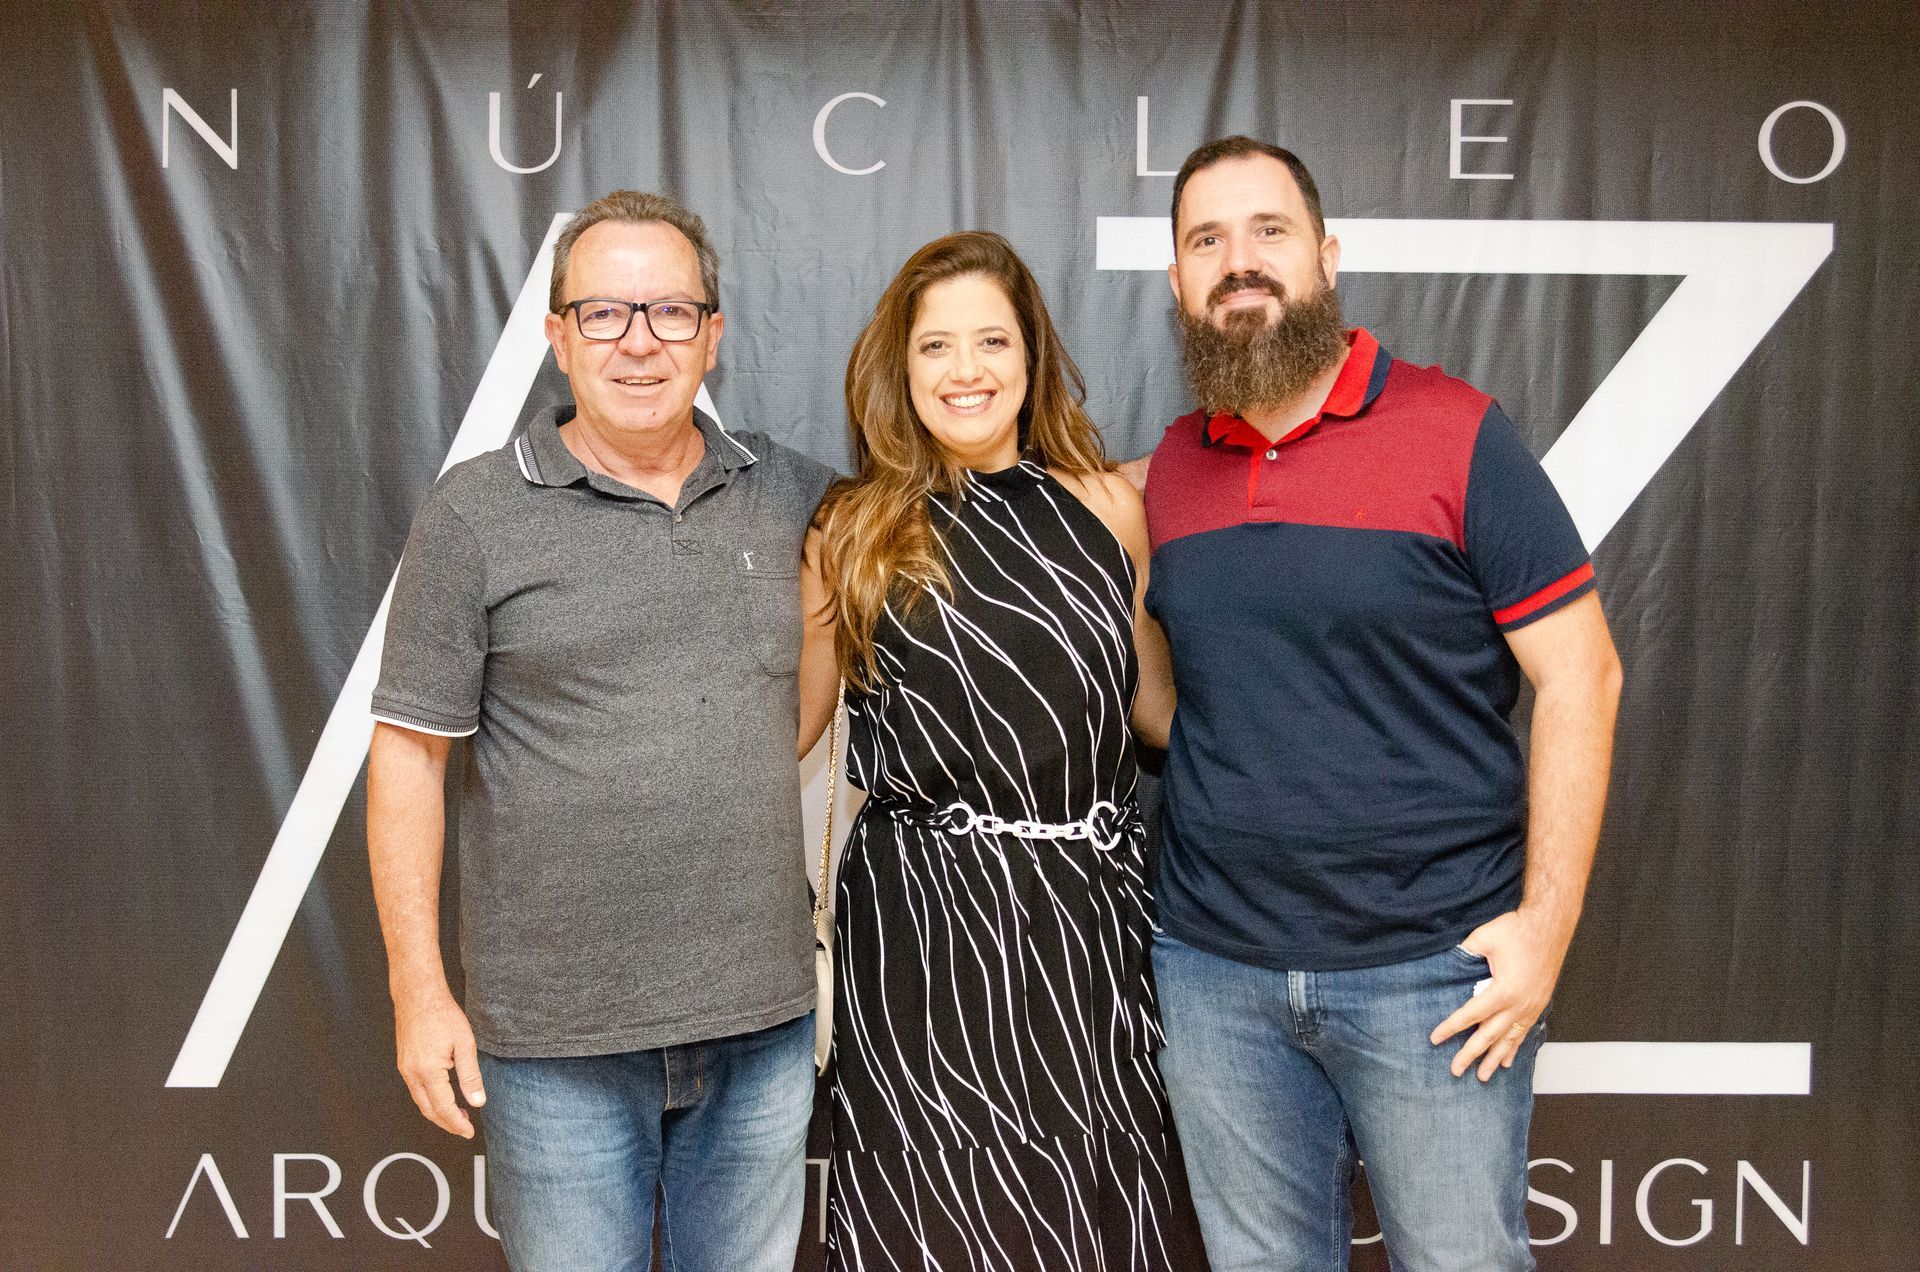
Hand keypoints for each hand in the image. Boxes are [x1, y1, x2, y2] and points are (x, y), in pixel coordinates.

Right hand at [394, 991, 486, 1137]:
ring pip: (420, 1102)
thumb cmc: (441, 1013)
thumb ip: (471, 1076)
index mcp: (428, 1071)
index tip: (468, 1131)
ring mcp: (405, 1069)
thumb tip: (477, 1101)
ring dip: (438, 1113)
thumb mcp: (464, 1044)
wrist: (418, 996)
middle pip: (429, 1110)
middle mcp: (412, 1073)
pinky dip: (430, 1100)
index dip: (457, 1123)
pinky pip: (416, 1090)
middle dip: (447, 1123)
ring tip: (458, 1114)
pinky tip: (443, 1096)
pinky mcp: (404, 1064)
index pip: (443, 1108)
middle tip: (464, 1128)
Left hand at [1428, 908, 1567, 1080]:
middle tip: (1456, 1070)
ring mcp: (1531, 1007)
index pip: (1471, 1015)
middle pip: (1490, 1036)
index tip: (1435, 1038)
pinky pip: (1524, 1033)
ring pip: (1510, 1040)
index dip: (1451, 1028)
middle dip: (1471, 1054)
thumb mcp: (1484, 938)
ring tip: (1482, 1076)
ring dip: (1494, 1059)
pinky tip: (1507, 1062)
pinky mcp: (1538, 1005)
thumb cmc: (1518, 930)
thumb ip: (1464, 953)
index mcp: (1504, 990)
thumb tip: (1447, 962)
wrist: (1550, 926)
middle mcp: (1519, 1005)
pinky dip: (1515, 1049)